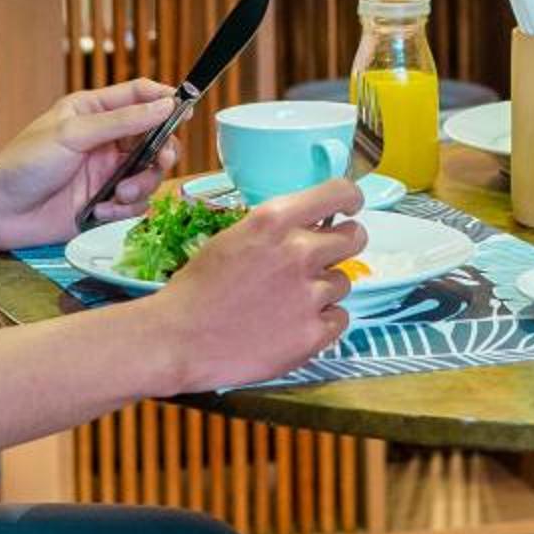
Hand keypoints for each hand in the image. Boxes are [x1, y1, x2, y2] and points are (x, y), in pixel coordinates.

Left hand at [0, 80, 185, 250]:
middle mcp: (104, 141)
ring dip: (141, 186)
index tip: (185, 108)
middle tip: (159, 162)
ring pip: (150, 175)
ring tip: (117, 195)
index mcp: (93, 112)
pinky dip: (124, 210)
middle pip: (155, 138)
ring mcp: (105, 173)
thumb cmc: (24, 164)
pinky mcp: (103, 204)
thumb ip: (122, 121)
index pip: (140, 95)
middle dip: (161, 153)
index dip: (165, 99)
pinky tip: (100, 212)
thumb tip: (165, 104)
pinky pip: (134, 205)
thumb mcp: (73, 134)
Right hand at [149, 178, 368, 389]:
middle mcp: (299, 252)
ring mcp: (309, 295)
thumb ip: (277, 229)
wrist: (178, 340)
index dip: (350, 200)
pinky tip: (293, 326)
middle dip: (342, 245)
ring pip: (344, 282)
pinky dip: (322, 323)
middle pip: (355, 238)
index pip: (340, 193)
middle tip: (321, 259)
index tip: (349, 209)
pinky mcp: (313, 335)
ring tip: (289, 302)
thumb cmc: (198, 288)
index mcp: (275, 220)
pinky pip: (339, 319)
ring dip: (324, 289)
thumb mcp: (234, 238)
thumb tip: (311, 226)